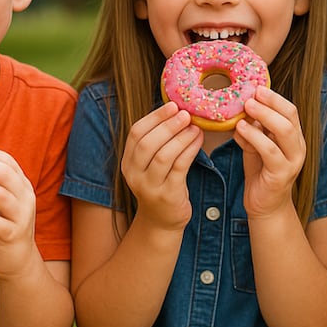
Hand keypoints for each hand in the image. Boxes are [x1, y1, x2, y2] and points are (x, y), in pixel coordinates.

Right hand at [120, 102, 200, 230]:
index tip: (172, 105)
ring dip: (181, 137)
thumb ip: (158, 141)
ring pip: (164, 155)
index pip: (136, 132)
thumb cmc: (160, 184)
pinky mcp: (167, 196)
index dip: (154, 116)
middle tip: (185, 113)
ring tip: (195, 127)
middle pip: (147, 143)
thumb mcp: (151, 164)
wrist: (162, 220)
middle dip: (168, 125)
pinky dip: (190, 150)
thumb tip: (176, 110)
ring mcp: (149, 187)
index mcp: (128, 162)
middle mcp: (134, 174)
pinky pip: (179, 167)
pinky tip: (198, 141)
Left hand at [236, 87, 304, 217]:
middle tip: (251, 93)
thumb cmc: (261, 172)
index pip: (290, 110)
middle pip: (290, 116)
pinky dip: (255, 137)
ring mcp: (292, 161)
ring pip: (283, 130)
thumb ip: (253, 129)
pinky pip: (270, 150)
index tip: (256, 86)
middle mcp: (297, 147)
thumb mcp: (255, 145)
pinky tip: (241, 129)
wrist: (265, 206)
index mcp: (293, 137)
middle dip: (270, 102)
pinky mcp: (281, 174)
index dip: (274, 97)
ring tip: (245, 106)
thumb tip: (240, 108)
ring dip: (263, 116)